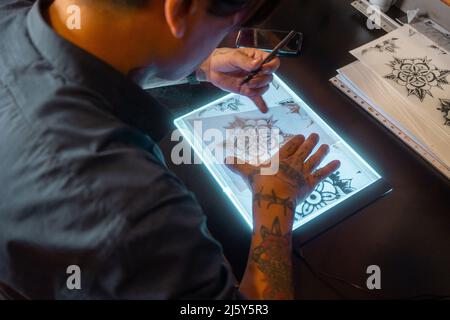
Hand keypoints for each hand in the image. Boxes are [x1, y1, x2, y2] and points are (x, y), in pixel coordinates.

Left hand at [198, 48, 279, 112]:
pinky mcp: (247, 90)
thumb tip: (257, 63)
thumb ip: (245, 61)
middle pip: (269, 77)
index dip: (271, 66)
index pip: (273, 62)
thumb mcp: (233, 57)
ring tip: (246, 87)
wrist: (212, 69)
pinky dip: (261, 104)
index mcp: (257, 58)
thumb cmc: (222, 58)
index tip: (263, 69)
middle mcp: (257, 70)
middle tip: (250, 80)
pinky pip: (256, 98)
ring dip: (257, 90)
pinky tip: (264, 109)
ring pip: (264, 88)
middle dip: (260, 80)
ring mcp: (253, 81)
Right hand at [226, 134, 340, 223]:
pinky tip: (338, 163)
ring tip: (325, 145)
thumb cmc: (260, 184)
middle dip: (310, 142)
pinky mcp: (311, 182)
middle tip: (315, 135)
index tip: (301, 136)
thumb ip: (237, 164)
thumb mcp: (247, 172)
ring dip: (321, 152)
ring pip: (314, 159)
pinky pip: (323, 173)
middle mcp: (294, 162)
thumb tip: (223, 158)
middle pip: (304, 150)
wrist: (274, 196)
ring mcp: (303, 171)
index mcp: (280, 158)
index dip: (296, 141)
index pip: (290, 146)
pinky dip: (331, 168)